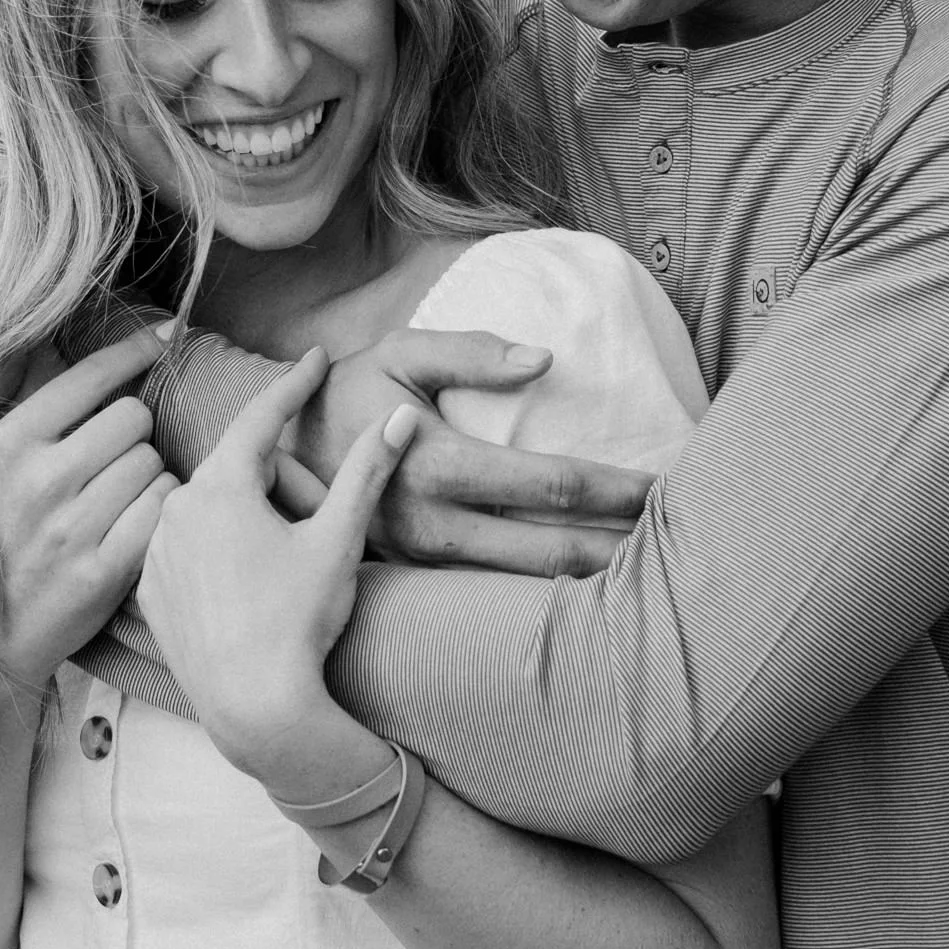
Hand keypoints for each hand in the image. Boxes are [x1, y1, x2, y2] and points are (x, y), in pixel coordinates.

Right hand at [0, 324, 177, 697]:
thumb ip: (6, 406)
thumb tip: (47, 342)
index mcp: (5, 446)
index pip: (88, 378)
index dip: (133, 352)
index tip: (163, 338)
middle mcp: (38, 481)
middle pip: (133, 418)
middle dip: (133, 434)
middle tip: (114, 459)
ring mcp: (72, 529)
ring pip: (154, 464)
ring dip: (147, 476)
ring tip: (117, 499)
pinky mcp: (103, 572)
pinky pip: (161, 510)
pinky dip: (159, 514)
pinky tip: (136, 524)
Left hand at [139, 348, 419, 781]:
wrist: (254, 708)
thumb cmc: (297, 622)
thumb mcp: (338, 540)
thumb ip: (367, 472)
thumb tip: (400, 415)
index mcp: (221, 485)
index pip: (263, 417)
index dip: (294, 385)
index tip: (316, 359)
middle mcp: (177, 507)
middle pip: (241, 469)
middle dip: (282, 480)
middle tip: (320, 518)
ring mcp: (157, 550)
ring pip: (211, 508)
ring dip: (248, 515)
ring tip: (284, 562)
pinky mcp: (149, 590)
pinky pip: (187, 547)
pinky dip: (216, 550)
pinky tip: (246, 583)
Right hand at [286, 328, 657, 575]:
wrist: (267, 458)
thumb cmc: (345, 394)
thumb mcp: (398, 352)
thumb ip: (471, 351)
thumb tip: (544, 361)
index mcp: (438, 462)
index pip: (552, 485)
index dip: (616, 489)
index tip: (667, 488)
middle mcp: (435, 525)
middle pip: (552, 551)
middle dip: (620, 549)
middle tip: (681, 544)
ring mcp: (425, 563)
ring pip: (526, 587)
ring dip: (590, 580)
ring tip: (649, 575)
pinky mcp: (416, 583)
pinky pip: (493, 597)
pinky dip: (545, 595)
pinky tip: (585, 592)